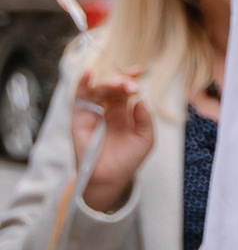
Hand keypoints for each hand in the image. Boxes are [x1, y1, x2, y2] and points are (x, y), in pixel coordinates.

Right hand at [70, 70, 153, 212]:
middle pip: (112, 86)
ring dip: (108, 82)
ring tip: (121, 83)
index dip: (131, 76)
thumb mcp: (145, 138)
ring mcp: (92, 112)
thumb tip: (140, 100)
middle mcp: (106, 108)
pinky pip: (79, 98)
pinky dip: (82, 84)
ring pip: (97, 88)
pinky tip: (88, 74)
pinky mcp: (79, 119)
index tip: (141, 71)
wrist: (111, 179)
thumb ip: (146, 119)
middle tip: (133, 86)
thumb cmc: (128, 159)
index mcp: (122, 110)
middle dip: (123, 81)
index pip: (124, 87)